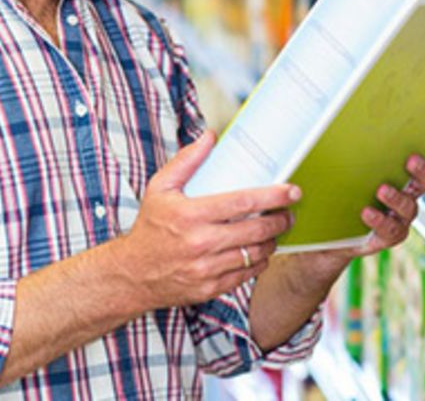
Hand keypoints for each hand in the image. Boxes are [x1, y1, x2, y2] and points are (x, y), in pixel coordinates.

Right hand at [110, 131, 301, 310]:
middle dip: (280, 220)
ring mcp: (207, 268)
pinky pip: (246, 275)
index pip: (244, 203)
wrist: (133, 274)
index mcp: (191, 215)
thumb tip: (209, 138)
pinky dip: (258, 262)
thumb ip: (186, 161)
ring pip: (256, 254)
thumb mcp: (159, 188)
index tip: (291, 191)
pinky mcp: (211, 288)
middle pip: (257, 230)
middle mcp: (201, 243)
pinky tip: (258, 251)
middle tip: (287, 213)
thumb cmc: (149, 229)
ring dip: (272, 241)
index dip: (273, 196)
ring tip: (274, 231)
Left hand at [334, 153, 424, 258]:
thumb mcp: (339, 171)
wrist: (326, 234)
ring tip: (382, 190)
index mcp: (397, 174)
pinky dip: (381, 221)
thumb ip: (342, 155)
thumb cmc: (337, 194)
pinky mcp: (386, 236)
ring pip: (409, 207)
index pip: (419, 159)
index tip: (418, 143)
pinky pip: (392, 230)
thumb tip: (328, 131)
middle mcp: (405, 195)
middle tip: (411, 161)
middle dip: (423, 170)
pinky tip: (367, 213)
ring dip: (398, 198)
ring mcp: (398, 217)